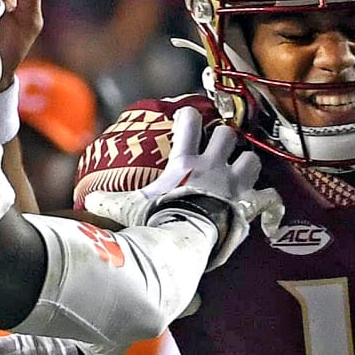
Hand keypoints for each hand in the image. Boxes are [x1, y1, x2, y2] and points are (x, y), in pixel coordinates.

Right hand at [83, 107, 283, 267]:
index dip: (189, 116)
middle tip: (218, 152)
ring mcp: (234, 184)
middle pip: (227, 135)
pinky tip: (263, 208)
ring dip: (247, 165)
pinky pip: (268, 198)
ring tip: (241, 174)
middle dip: (224, 140)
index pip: (190, 121)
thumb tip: (86, 201)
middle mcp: (213, 166)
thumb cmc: (158, 219)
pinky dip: (266, 202)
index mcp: (185, 162)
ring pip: (252, 159)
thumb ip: (109, 201)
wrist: (186, 238)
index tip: (188, 118)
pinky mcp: (248, 205)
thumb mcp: (129, 208)